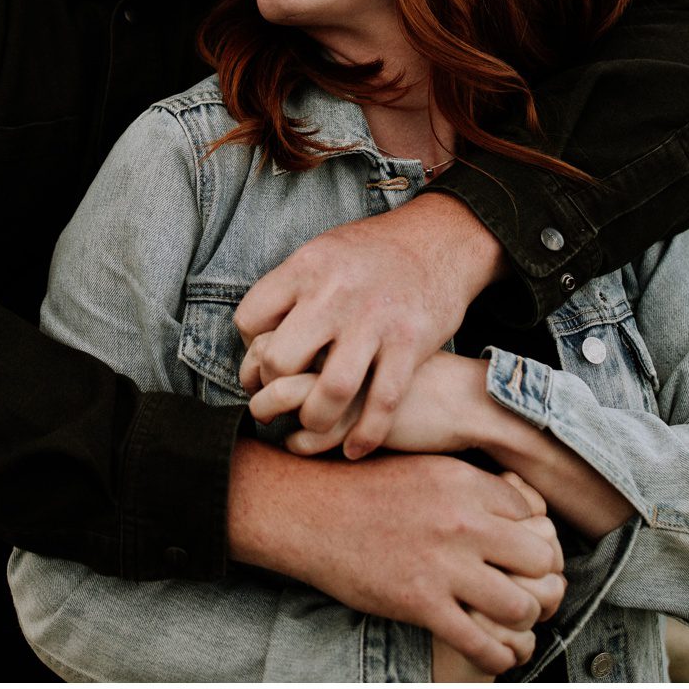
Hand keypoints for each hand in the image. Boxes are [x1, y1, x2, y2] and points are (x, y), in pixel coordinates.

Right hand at [228, 444, 563, 674]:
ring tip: (512, 621)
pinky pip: (480, 641)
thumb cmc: (363, 489)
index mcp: (464, 481)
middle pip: (539, 558)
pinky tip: (497, 654)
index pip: (534, 515)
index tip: (520, 552)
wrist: (307, 512)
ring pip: (520, 604)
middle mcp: (461, 520)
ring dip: (523, 618)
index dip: (531, 536)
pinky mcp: (420, 603)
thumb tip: (519, 508)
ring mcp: (442, 564)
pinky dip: (497, 655)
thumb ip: (470, 485)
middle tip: (530, 588)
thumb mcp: (425, 468)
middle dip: (540, 578)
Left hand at [235, 194, 502, 458]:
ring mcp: (375, 320)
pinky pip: (382, 402)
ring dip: (314, 419)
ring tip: (314, 423)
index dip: (249, 348)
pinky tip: (354, 447)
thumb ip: (291, 288)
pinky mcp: (411, 343)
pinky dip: (365, 435)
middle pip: (280, 359)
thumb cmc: (373, 252)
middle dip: (272, 388)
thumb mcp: (323, 251)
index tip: (262, 360)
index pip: (250, 319)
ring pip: (329, 391)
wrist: (439, 240)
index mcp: (306, 267)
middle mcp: (335, 293)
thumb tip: (256, 329)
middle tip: (280, 396)